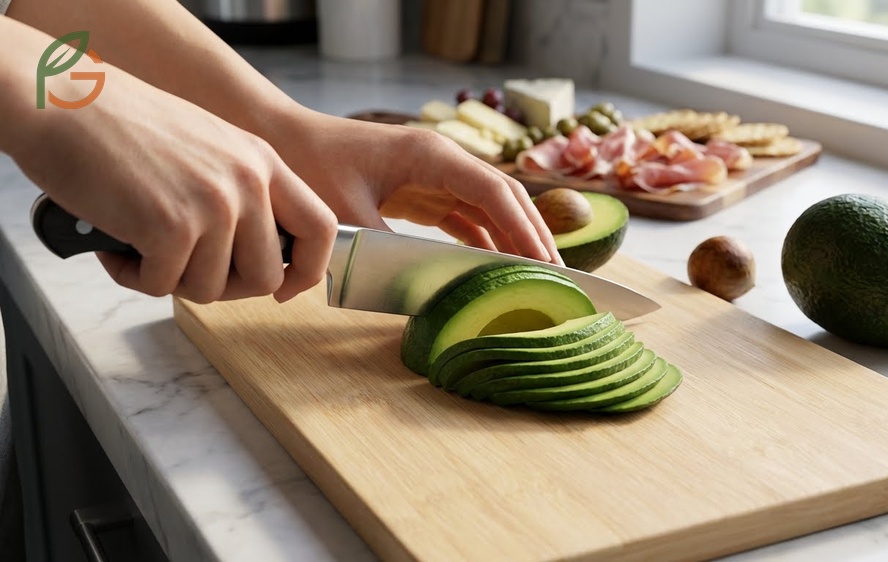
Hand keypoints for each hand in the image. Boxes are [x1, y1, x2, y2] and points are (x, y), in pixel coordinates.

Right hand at [11, 61, 337, 303]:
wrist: (64, 101)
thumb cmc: (127, 126)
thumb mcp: (211, 145)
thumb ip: (243, 190)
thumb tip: (258, 253)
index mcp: (264, 161)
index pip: (321, 228)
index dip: (307, 271)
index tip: (284, 288)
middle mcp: (248, 182)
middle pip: (266, 276)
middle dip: (225, 287)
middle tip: (185, 269)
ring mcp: (214, 205)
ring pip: (211, 288)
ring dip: (172, 280)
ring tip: (143, 246)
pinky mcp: (172, 226)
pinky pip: (163, 285)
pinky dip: (134, 276)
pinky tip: (116, 246)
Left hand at [270, 110, 562, 264]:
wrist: (282, 140)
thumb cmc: (310, 164)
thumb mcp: (345, 210)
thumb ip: (384, 246)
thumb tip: (415, 286)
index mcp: (430, 155)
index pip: (493, 193)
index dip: (522, 229)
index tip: (544, 263)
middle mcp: (440, 161)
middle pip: (502, 198)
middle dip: (530, 235)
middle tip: (554, 276)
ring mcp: (433, 176)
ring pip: (487, 208)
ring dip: (510, 240)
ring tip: (532, 277)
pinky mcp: (420, 192)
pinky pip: (463, 217)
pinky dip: (481, 241)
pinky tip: (493, 268)